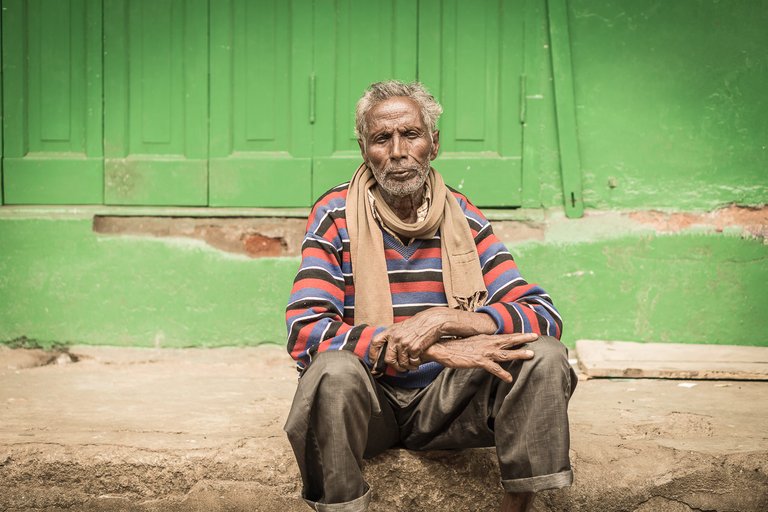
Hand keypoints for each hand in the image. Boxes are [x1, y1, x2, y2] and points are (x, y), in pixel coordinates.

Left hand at [370, 307, 496, 371]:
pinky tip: (418, 361)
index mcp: (391, 331)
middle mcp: (396, 337)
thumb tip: (387, 348)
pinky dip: (415, 364)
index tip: (373, 362)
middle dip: (394, 366)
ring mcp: (405, 343)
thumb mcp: (402, 327)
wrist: (432, 321)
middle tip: (399, 368)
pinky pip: (412, 362)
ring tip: (411, 365)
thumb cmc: (418, 325)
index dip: (372, 354)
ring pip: (401, 363)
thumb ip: (393, 336)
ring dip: (406, 367)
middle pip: (388, 358)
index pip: (375, 343)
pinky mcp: (414, 348)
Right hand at [422, 332, 538, 382]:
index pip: (504, 335)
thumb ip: (480, 344)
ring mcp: (484, 352)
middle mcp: (487, 343)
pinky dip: (502, 373)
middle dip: (523, 338)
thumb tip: (486, 346)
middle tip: (536, 336)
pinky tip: (509, 378)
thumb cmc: (454, 347)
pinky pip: (494, 368)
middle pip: (508, 340)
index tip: (528, 334)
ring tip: (531, 354)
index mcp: (485, 338)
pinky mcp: (479, 361)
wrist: (442, 348)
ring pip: (506, 353)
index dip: (517, 335)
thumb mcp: (470, 343)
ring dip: (519, 353)